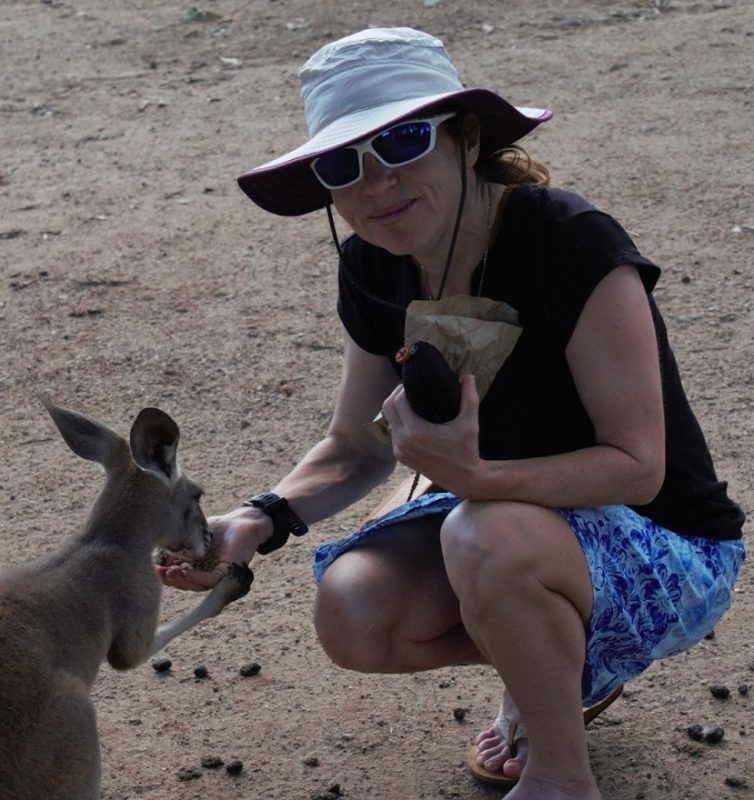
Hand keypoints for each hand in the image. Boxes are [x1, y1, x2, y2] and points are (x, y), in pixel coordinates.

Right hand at [156, 506, 273, 591]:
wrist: (243, 521)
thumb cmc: (220, 527)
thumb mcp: (194, 534)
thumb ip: (179, 542)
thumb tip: (156, 546)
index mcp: (195, 567)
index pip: (176, 574)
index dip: (163, 572)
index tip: (151, 566)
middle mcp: (204, 574)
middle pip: (184, 583)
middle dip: (169, 579)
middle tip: (157, 572)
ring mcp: (215, 576)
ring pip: (195, 585)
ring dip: (180, 580)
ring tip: (168, 573)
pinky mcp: (227, 573)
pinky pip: (209, 580)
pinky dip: (196, 578)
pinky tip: (185, 572)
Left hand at [381, 373, 480, 494]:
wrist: (464, 479)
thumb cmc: (467, 450)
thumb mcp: (469, 423)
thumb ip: (469, 398)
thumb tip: (469, 376)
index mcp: (415, 431)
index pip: (398, 401)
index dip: (403, 388)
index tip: (413, 382)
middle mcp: (403, 441)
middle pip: (387, 408)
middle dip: (395, 395)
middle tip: (409, 388)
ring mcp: (399, 451)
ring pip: (388, 421)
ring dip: (395, 409)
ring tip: (408, 400)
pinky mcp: (401, 458)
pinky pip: (392, 433)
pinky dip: (397, 422)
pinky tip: (408, 417)